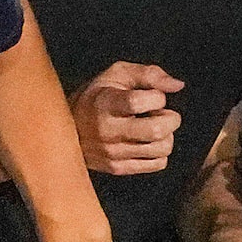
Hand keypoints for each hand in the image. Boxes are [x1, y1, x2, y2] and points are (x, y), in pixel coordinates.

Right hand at [69, 61, 183, 175]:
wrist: (64, 126)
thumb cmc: (97, 96)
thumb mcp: (118, 74)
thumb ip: (149, 74)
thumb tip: (177, 86)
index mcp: (106, 104)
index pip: (141, 101)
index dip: (157, 97)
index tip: (152, 96)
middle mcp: (107, 131)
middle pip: (157, 130)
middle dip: (170, 119)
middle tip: (160, 114)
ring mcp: (111, 153)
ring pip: (162, 149)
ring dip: (166, 136)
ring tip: (152, 128)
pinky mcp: (116, 168)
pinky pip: (157, 164)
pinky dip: (159, 152)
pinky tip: (146, 142)